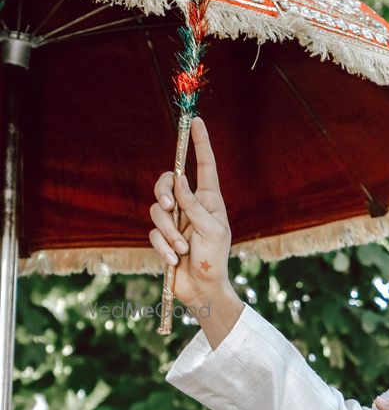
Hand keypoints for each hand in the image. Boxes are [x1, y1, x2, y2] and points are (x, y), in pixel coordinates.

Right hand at [149, 117, 242, 345]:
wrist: (203, 288)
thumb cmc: (215, 258)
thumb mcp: (210, 229)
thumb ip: (193, 205)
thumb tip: (178, 181)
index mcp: (209, 199)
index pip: (204, 165)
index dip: (200, 143)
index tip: (196, 121)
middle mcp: (190, 205)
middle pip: (167, 182)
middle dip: (163, 191)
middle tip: (169, 205)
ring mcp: (175, 221)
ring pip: (157, 210)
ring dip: (169, 232)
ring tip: (182, 249)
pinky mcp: (162, 237)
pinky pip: (153, 233)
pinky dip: (164, 247)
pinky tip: (175, 260)